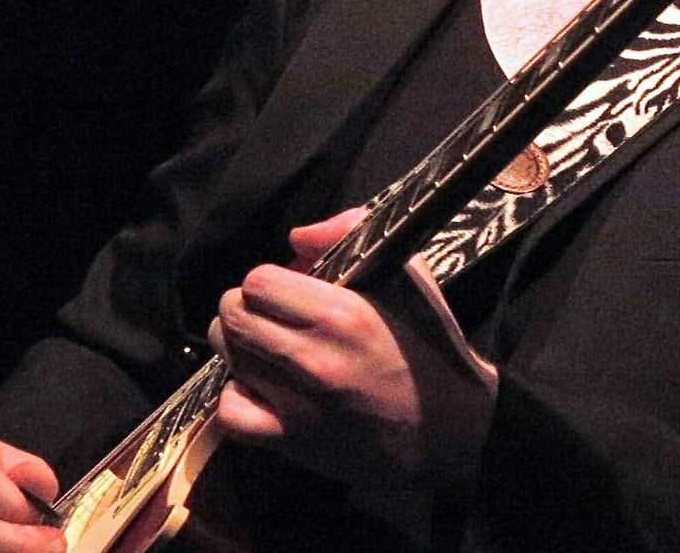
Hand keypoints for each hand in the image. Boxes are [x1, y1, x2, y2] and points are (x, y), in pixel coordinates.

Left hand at [208, 208, 498, 498]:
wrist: (450, 426)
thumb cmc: (429, 344)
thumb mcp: (409, 276)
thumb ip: (352, 237)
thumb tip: (296, 237)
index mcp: (342, 312)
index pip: (259, 281)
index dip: (271, 278)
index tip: (291, 286)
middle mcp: (312, 356)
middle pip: (231, 316)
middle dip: (248, 306)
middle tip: (274, 314)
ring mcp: (296, 403)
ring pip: (228, 357)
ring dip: (244, 346)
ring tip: (273, 348)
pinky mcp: (290, 441)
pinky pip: (229, 413)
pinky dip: (238, 396)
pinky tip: (264, 388)